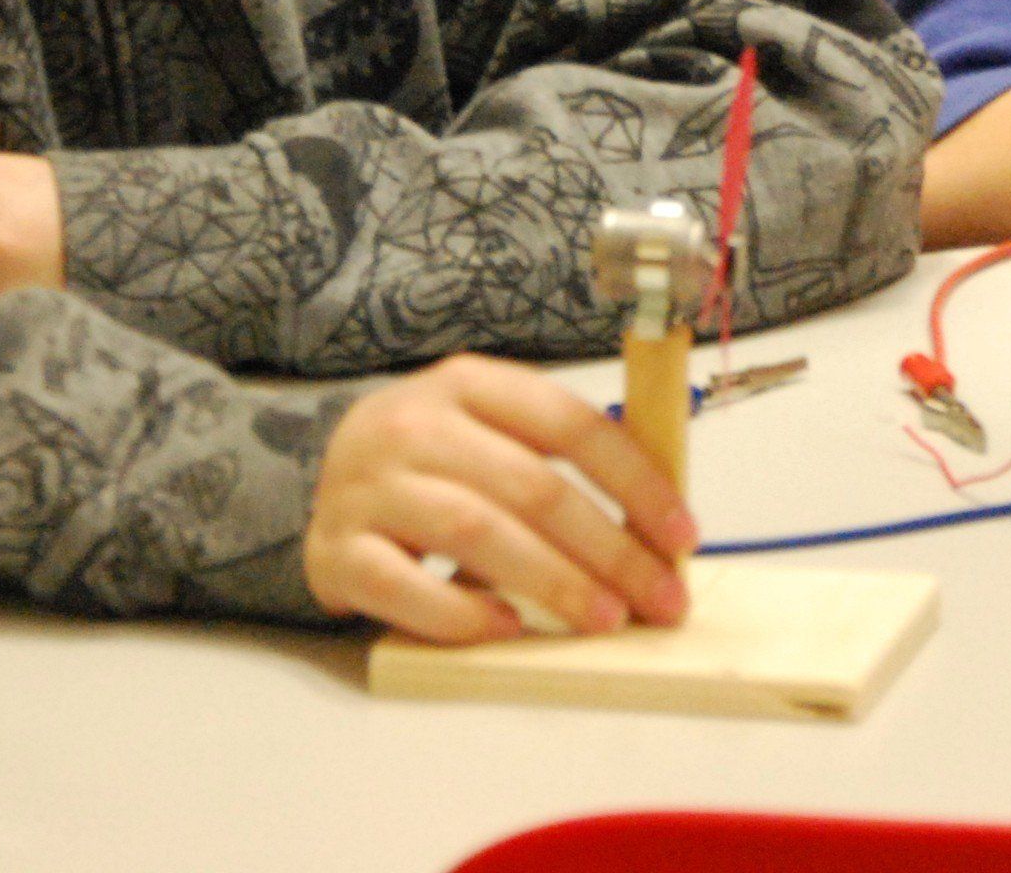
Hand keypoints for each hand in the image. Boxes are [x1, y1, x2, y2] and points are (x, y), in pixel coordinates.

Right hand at [304, 355, 695, 644]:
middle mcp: (413, 423)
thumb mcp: (490, 429)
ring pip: (477, 532)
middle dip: (610, 549)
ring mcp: (367, 487)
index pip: (568, 422)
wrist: (327, 481)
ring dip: (554, 582)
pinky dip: (462, 613)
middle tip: (659, 599)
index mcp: (467, 382)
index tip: (682, 534)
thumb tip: (660, 518)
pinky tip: (508, 628)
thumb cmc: (434, 461)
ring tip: (605, 618)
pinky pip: (405, 587)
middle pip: (531, 486)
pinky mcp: (335, 551)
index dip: (635, 480)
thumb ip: (560, 456)